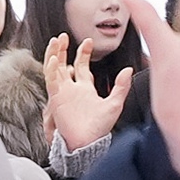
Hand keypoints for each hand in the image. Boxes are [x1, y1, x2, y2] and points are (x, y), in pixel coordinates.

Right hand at [41, 37, 128, 154]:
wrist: (88, 142)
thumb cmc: (100, 128)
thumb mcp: (115, 104)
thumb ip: (121, 86)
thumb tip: (128, 70)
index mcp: (85, 89)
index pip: (82, 66)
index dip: (83, 53)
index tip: (88, 41)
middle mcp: (72, 89)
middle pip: (64, 64)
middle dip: (63, 49)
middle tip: (64, 36)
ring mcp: (62, 93)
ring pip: (54, 69)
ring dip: (54, 55)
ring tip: (56, 41)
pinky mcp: (56, 98)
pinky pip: (51, 81)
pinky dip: (51, 69)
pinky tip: (53, 58)